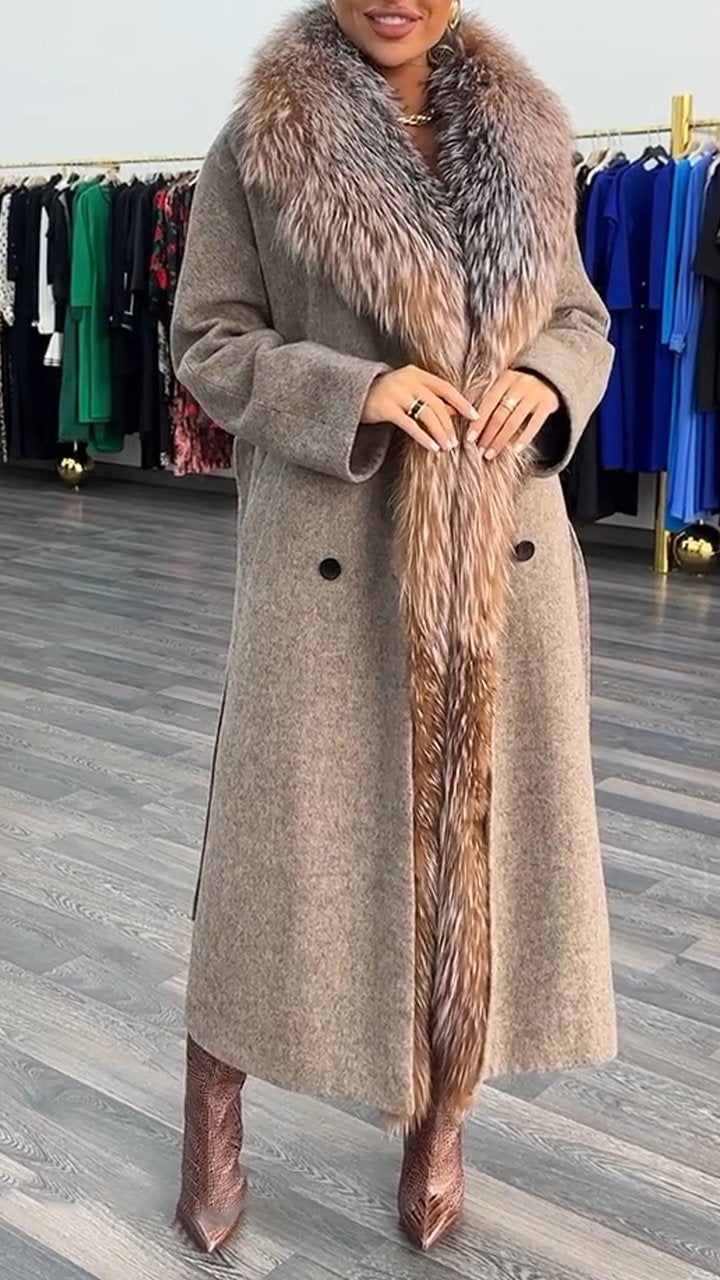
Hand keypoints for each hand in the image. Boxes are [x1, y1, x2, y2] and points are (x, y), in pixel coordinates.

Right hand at [361, 365, 478, 452]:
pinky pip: (410, 425)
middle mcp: (408, 380)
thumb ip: (430, 399)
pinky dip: (423, 437)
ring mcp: (397, 393)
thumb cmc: (386, 396)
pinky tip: (432, 447)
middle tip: (456, 442)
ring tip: (446, 447)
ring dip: (439, 432)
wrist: (353, 394)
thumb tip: (455, 412)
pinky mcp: (386, 408)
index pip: (445, 388)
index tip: (475, 416)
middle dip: (449, 425)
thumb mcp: (409, 392)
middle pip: (437, 404)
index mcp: (416, 374)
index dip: (462, 402)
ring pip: (426, 414)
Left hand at [467, 371, 559, 458]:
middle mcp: (519, 385)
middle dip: (488, 435)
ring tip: (491, 454)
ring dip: (501, 440)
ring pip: (513, 422)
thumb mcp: (506, 384)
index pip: (488, 403)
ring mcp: (534, 394)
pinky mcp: (547, 404)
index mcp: (505, 379)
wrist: (550, 375)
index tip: (469, 439)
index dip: (478, 422)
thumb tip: (469, 422)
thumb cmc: (519, 386)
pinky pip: (534, 425)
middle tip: (480, 450)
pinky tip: (515, 450)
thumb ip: (491, 398)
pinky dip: (524, 438)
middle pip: (499, 414)